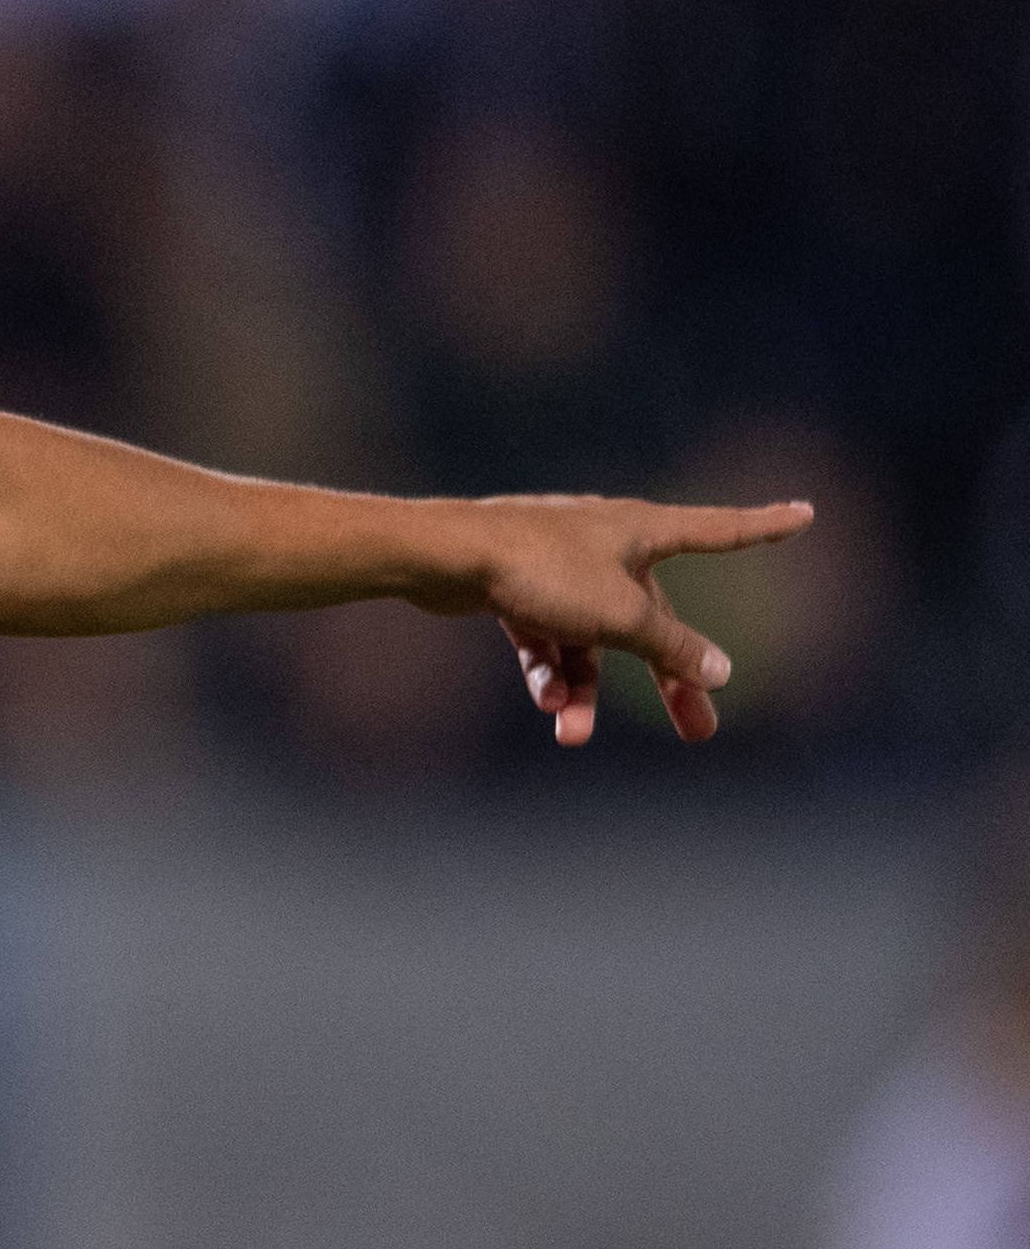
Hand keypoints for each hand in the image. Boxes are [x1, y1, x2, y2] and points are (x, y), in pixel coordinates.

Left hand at [424, 495, 815, 744]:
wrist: (444, 557)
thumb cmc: (540, 571)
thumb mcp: (620, 616)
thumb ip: (671, 645)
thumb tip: (720, 671)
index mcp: (642, 530)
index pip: (721, 529)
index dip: (764, 526)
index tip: (805, 513)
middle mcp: (606, 543)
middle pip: (652, 619)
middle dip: (668, 679)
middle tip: (698, 732)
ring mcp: (559, 566)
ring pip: (591, 640)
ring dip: (585, 690)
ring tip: (571, 735)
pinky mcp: (516, 589)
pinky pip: (547, 640)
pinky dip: (547, 671)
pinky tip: (543, 705)